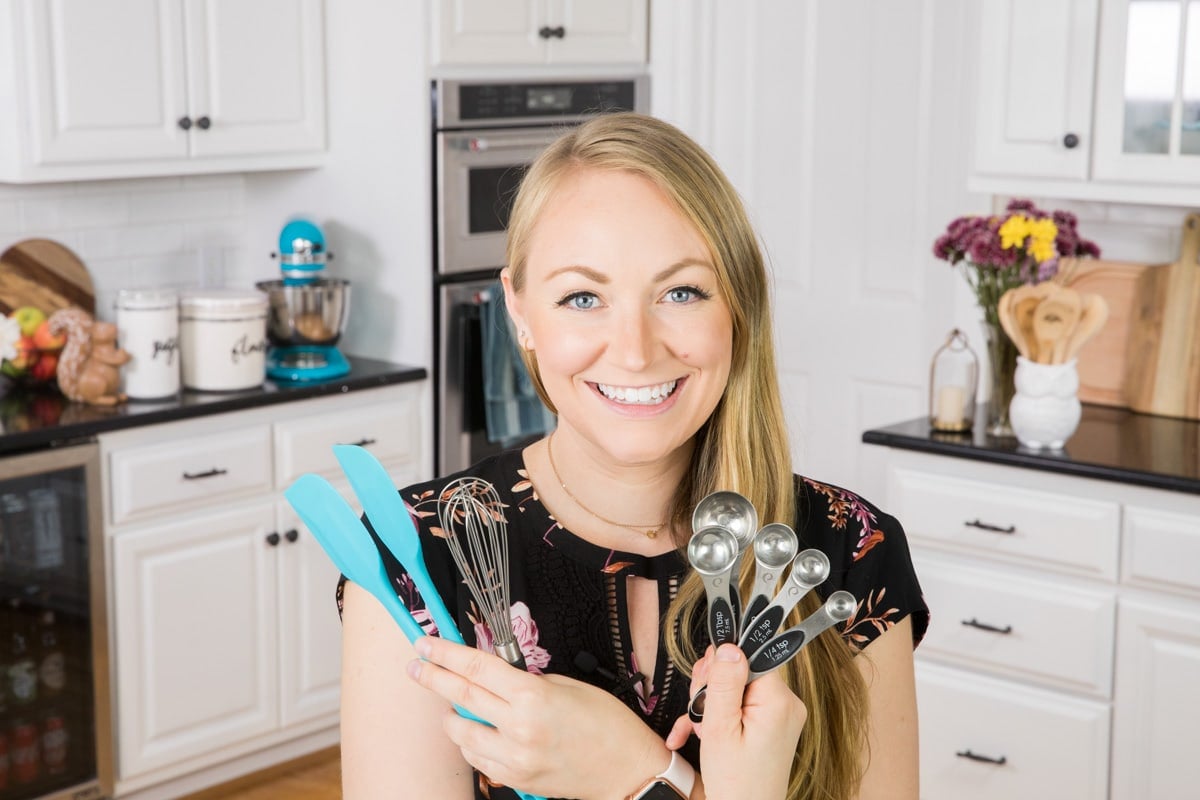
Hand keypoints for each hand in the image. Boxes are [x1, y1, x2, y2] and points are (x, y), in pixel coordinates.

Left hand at [408, 636, 666, 799]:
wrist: (628, 771)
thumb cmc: (607, 723)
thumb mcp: (568, 686)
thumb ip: (526, 682)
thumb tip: (493, 675)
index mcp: (533, 696)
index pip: (477, 668)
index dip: (446, 653)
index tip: (426, 644)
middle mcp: (518, 728)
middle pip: (461, 697)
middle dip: (433, 678)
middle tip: (414, 666)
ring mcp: (515, 758)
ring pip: (462, 733)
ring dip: (451, 716)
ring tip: (450, 706)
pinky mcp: (516, 779)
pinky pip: (478, 759)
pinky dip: (470, 743)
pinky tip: (473, 732)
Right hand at [666, 644, 805, 799]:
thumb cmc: (736, 784)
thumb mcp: (720, 729)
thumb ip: (723, 684)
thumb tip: (728, 646)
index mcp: (778, 701)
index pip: (749, 656)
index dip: (721, 664)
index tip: (704, 680)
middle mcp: (785, 704)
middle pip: (741, 671)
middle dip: (712, 687)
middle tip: (699, 711)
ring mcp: (779, 715)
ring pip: (736, 689)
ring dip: (711, 705)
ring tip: (701, 729)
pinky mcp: (770, 725)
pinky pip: (741, 707)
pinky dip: (718, 718)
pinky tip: (696, 734)